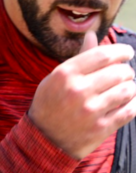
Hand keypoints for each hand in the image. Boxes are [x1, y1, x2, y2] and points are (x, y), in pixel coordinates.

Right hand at [28, 31, 135, 159]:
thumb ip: (79, 56)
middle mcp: (79, 90)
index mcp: (66, 73)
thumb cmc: (51, 101)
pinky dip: (133, 103)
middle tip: (125, 72)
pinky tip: (128, 101)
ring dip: (130, 86)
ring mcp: (91, 111)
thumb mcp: (58, 76)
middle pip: (118, 72)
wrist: (45, 138)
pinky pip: (129, 111)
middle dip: (127, 69)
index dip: (121, 51)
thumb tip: (92, 34)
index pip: (103, 55)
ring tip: (125, 86)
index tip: (127, 52)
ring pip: (127, 90)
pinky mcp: (101, 129)